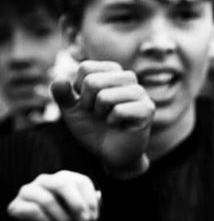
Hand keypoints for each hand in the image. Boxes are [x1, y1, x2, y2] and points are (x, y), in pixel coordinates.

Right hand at [7, 170, 100, 220]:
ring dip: (63, 219)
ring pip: (48, 200)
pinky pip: (33, 212)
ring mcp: (29, 190)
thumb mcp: (80, 214)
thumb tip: (100, 197)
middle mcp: (46, 180)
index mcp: (65, 178)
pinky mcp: (16, 205)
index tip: (94, 218)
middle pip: (63, 184)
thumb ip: (90, 206)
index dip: (90, 201)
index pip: (81, 182)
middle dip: (77, 205)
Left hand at [51, 61, 153, 177]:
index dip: (79, 89)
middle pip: (92, 81)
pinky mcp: (147, 109)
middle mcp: (127, 78)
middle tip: (98, 114)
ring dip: (100, 113)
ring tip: (108, 118)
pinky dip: (112, 122)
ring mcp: (140, 92)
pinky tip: (119, 126)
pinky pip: (119, 111)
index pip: (86, 68)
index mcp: (111, 72)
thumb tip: (59, 79)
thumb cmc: (93, 127)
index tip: (88, 102)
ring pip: (105, 96)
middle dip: (88, 103)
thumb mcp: (72, 110)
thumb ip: (63, 94)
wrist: (109, 152)